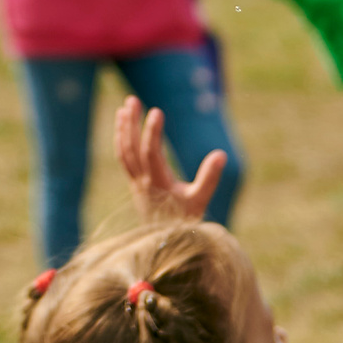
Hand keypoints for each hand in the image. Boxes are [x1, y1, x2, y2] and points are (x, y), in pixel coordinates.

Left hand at [113, 95, 226, 224]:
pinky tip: (124, 126)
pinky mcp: (134, 184)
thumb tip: (220, 154)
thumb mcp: (201, 199)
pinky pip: (124, 158)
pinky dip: (122, 140)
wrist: (169, 241)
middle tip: (133, 100)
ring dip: (123, 129)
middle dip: (131, 124)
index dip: (152, 132)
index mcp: (158, 184)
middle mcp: (142, 182)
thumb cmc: (187, 219)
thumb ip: (209, 177)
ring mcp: (136, 183)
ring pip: (124, 152)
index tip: (156, 111)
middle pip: (131, 149)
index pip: (150, 153)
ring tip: (126, 106)